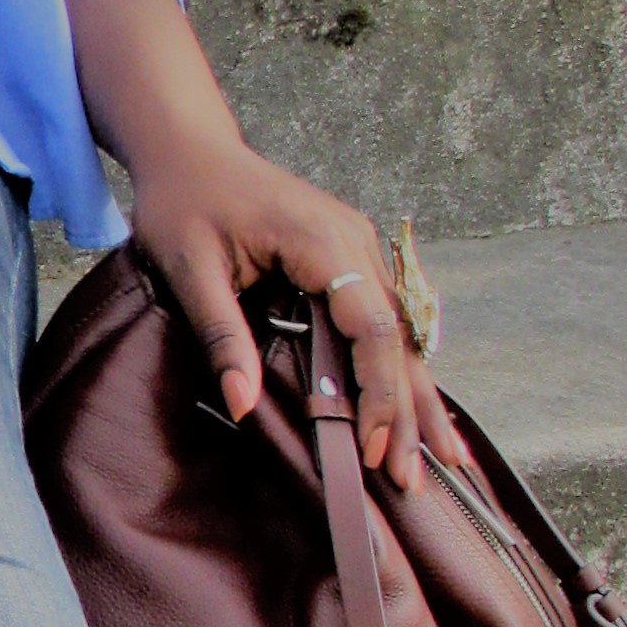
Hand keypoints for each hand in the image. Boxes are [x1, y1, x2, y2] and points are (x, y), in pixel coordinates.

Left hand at [127, 129, 462, 494]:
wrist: (189, 148)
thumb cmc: (182, 202)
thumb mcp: (188, 268)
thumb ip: (220, 334)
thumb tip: (240, 404)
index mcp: (321, 239)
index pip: (371, 327)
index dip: (378, 392)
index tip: (370, 446)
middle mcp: (355, 240)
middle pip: (398, 335)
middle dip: (409, 409)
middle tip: (414, 477)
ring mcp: (357, 246)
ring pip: (400, 329)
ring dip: (415, 392)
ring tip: (444, 455)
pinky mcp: (348, 256)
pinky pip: (384, 317)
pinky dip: (398, 365)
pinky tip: (415, 406)